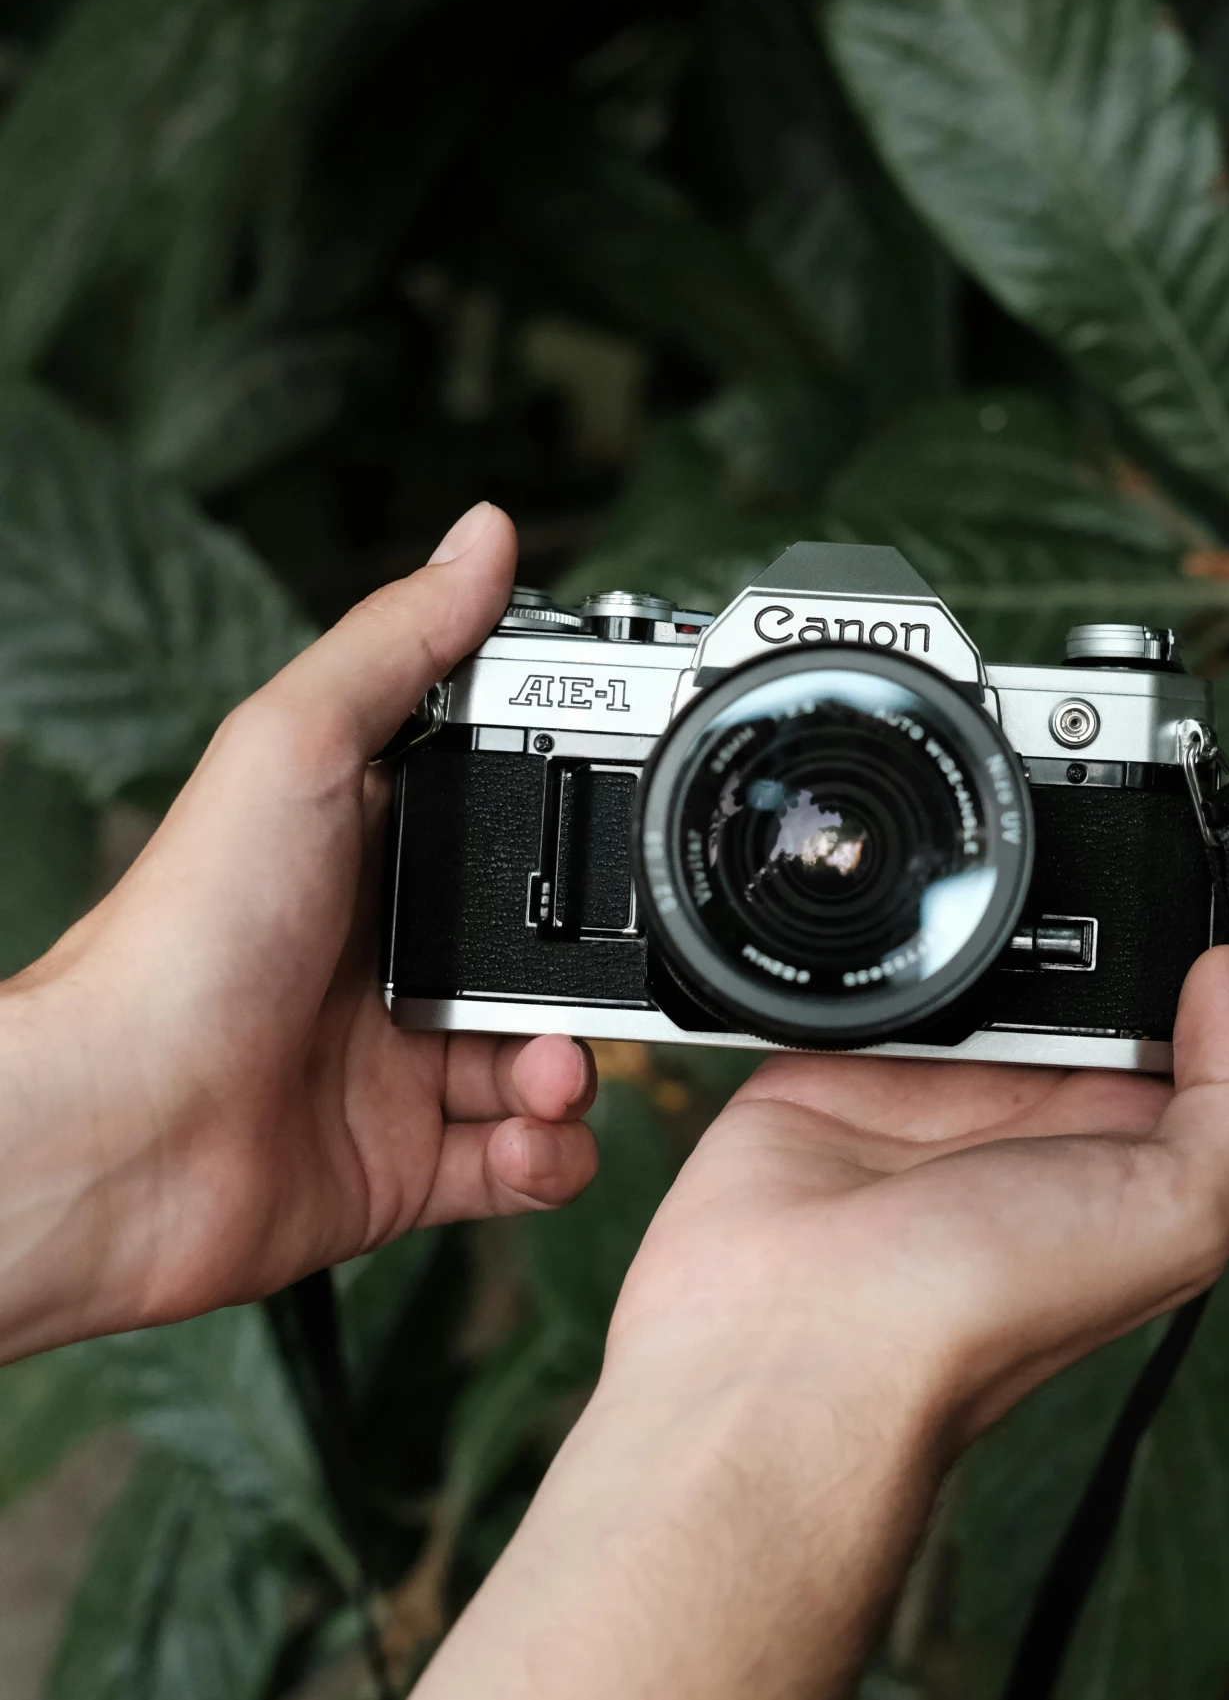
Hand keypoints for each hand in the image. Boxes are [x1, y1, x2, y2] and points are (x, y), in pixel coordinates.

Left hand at [0, 504, 598, 1360]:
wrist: (116, 1133)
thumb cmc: (181, 937)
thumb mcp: (295, 747)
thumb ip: (398, 643)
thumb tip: (482, 535)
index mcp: (368, 847)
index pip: (510, 814)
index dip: (583, 815)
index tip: (640, 812)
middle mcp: (388, 953)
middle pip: (551, 950)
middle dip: (600, 971)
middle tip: (604, 981)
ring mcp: (399, 1060)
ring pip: (548, 1060)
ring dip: (577, 1070)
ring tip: (550, 1074)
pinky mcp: (406, 1164)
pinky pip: (520, 1162)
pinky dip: (550, 1157)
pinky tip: (529, 1139)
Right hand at [607, 947, 1228, 1452]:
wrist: (798, 1337)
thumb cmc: (983, 1310)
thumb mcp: (1176, 1218)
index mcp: (1119, 1152)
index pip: (1178, 1029)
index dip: (1187, 964)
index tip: (1190, 899)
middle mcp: (1027, 1118)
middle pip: (1067, 979)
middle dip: (1069, 922)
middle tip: (1066, 872)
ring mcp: (927, 1088)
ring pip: (966, 961)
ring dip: (964, 921)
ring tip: (968, 885)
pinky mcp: (837, 1064)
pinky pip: (862, 973)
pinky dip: (868, 941)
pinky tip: (880, 912)